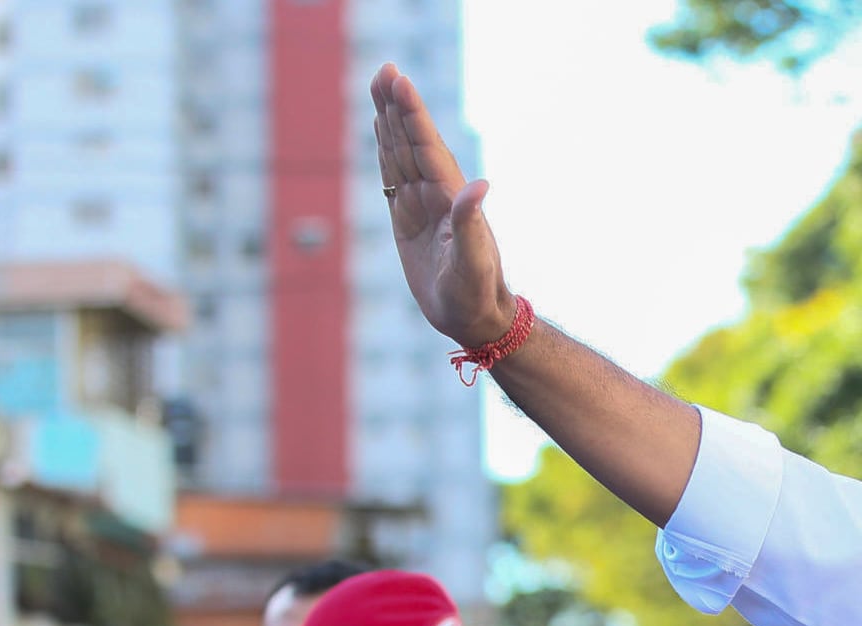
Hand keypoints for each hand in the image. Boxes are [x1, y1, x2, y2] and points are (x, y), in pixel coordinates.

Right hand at [370, 62, 514, 346]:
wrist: (474, 318)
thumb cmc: (476, 295)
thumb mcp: (474, 263)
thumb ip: (471, 225)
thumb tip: (481, 186)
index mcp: (449, 199)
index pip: (427, 147)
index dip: (413, 114)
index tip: (399, 80)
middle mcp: (436, 196)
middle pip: (412, 141)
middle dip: (399, 106)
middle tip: (385, 70)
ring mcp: (422, 205)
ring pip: (401, 153)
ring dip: (391, 121)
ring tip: (381, 87)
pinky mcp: (408, 220)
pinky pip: (394, 176)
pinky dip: (386, 150)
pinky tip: (382, 131)